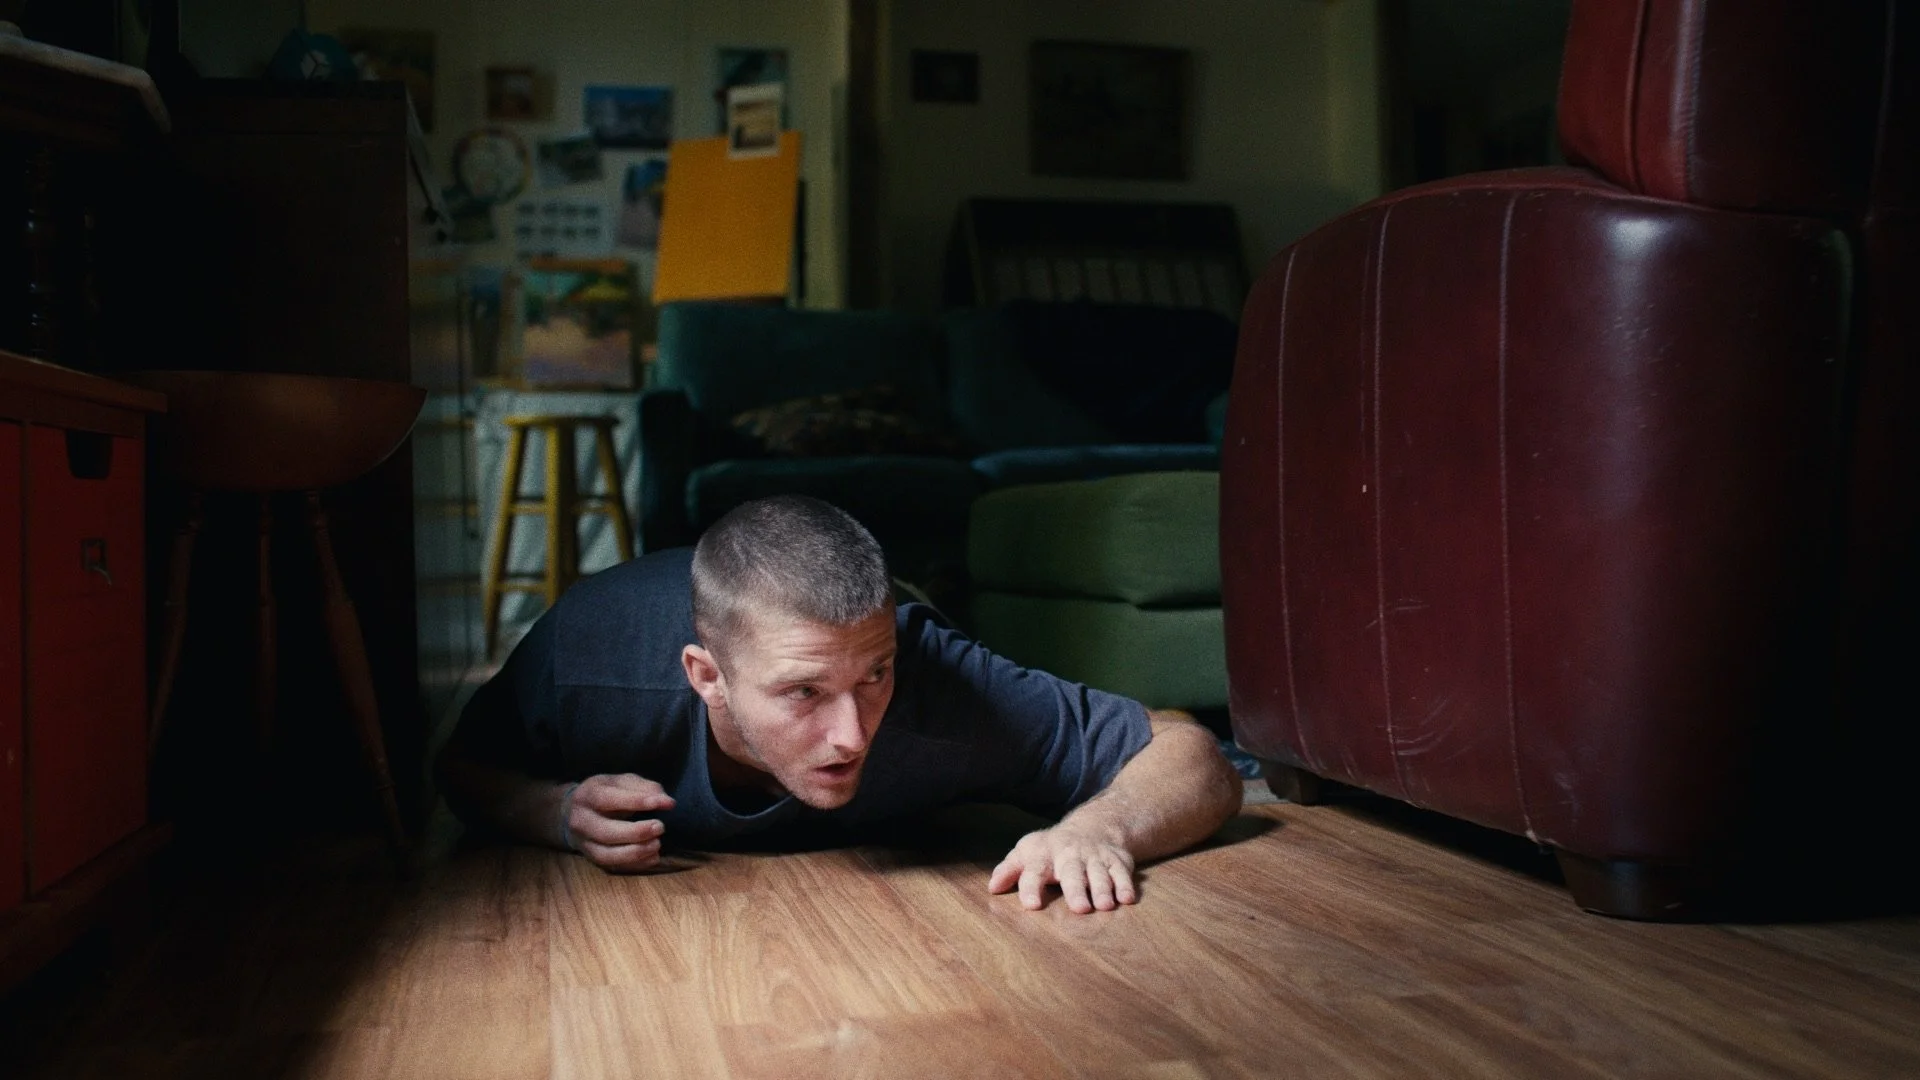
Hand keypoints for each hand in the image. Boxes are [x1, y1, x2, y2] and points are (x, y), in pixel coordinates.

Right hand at [564, 773, 675, 872]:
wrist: (575, 812)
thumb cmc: (607, 793)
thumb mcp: (622, 782)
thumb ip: (644, 788)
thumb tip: (666, 802)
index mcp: (587, 795)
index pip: (608, 799)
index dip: (636, 801)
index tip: (662, 803)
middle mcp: (580, 821)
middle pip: (605, 832)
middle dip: (636, 832)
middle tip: (660, 827)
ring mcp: (584, 843)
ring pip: (607, 854)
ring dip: (635, 852)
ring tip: (657, 844)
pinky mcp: (592, 859)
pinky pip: (613, 866)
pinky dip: (635, 864)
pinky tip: (653, 857)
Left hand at [988, 826, 1136, 913]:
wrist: (1091, 827)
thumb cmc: (1050, 849)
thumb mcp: (1026, 853)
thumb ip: (1009, 869)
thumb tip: (992, 888)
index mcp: (1044, 856)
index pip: (1035, 871)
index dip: (1031, 887)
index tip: (1031, 905)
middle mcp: (1070, 856)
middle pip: (1073, 873)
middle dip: (1076, 890)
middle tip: (1080, 909)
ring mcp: (1095, 858)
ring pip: (1099, 873)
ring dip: (1103, 889)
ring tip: (1104, 906)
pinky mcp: (1117, 861)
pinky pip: (1122, 873)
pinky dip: (1126, 885)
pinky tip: (1127, 899)